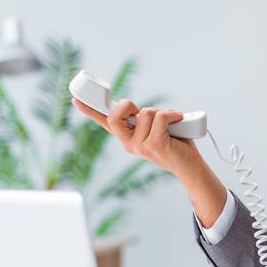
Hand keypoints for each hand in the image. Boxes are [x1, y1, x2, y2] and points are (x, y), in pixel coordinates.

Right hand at [72, 98, 201, 176]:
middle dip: (128, 105)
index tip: (75, 100)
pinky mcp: (154, 145)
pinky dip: (172, 114)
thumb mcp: (155, 128)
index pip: (104, 122)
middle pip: (115, 116)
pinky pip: (160, 117)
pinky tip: (178, 120)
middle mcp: (129, 143)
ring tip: (172, 121)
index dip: (90, 110)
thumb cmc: (175, 143)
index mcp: (127, 137)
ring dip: (162, 112)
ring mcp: (139, 146)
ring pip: (145, 113)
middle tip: (141, 110)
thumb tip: (140, 111)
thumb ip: (144, 119)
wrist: (190, 166)